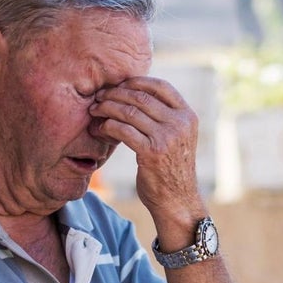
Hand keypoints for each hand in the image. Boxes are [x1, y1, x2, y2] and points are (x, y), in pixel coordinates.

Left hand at [89, 77, 204, 228]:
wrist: (177, 200)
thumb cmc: (171, 168)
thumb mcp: (177, 138)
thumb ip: (165, 118)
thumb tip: (136, 95)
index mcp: (187, 116)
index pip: (161, 86)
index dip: (137, 81)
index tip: (118, 85)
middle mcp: (180, 123)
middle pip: (141, 97)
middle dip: (116, 94)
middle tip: (99, 97)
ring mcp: (167, 137)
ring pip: (130, 112)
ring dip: (108, 108)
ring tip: (95, 110)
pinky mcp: (152, 152)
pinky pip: (124, 130)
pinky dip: (108, 126)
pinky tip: (100, 128)